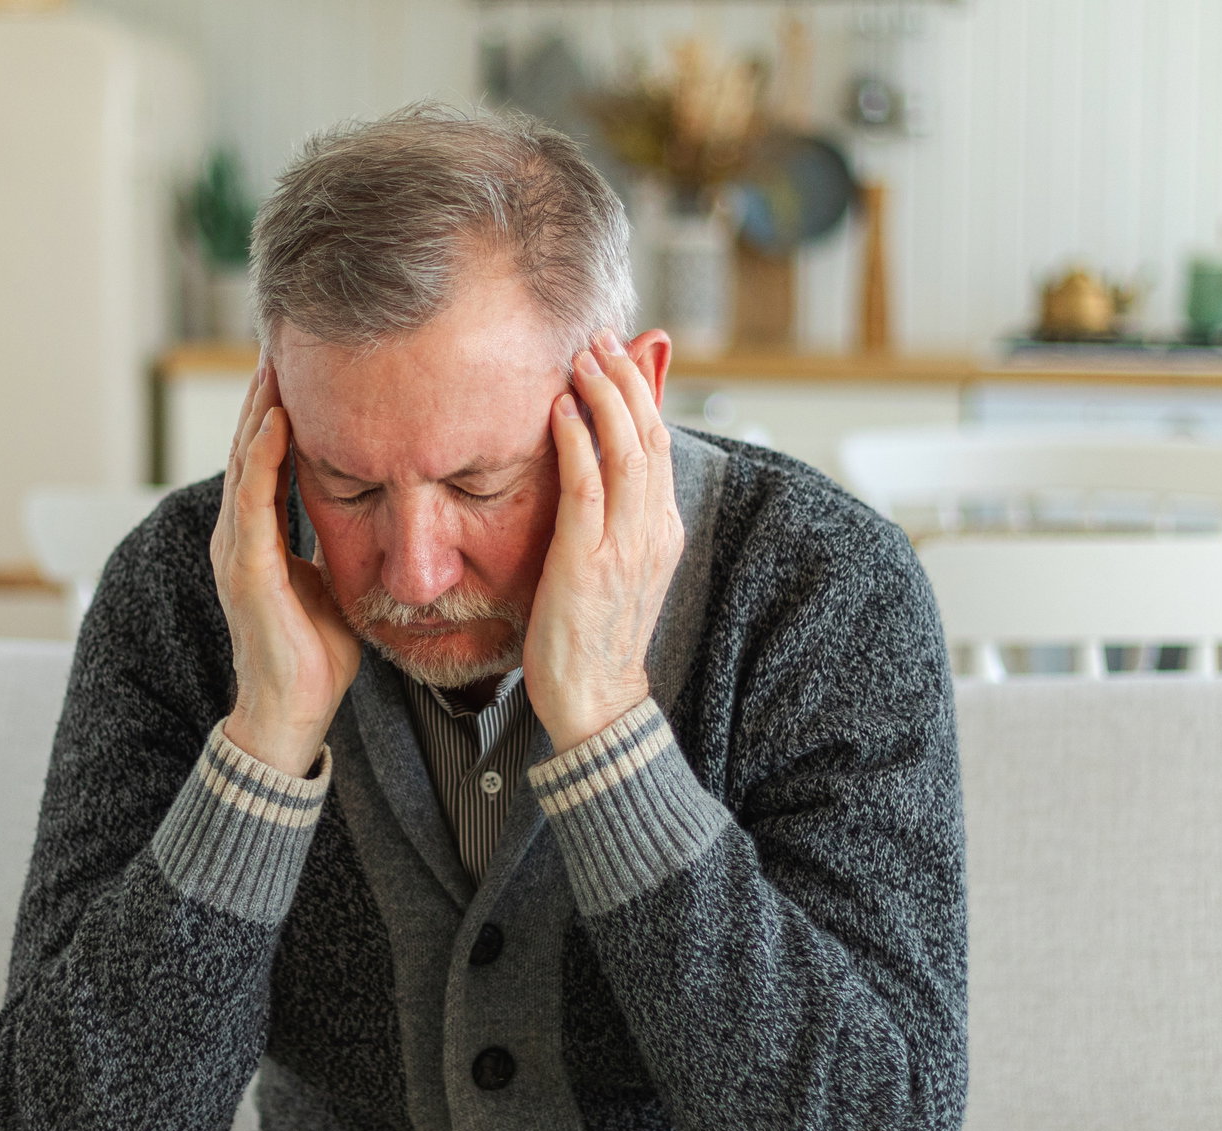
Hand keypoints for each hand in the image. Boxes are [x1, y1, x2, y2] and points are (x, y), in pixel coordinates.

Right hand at [211, 359, 361, 776]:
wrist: (291, 717)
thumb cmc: (314, 657)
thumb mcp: (334, 583)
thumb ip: (341, 544)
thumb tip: (376, 513)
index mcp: (260, 536)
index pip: (270, 456)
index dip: (284, 408)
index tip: (304, 363)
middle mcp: (240, 535)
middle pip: (251, 445)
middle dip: (268, 392)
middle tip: (285, 337)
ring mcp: (238, 551)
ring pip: (246, 462)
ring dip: (262, 409)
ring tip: (276, 360)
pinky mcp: (248, 572)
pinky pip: (254, 503)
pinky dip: (264, 459)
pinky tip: (279, 422)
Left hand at [523, 329, 684, 754]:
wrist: (596, 698)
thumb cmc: (593, 636)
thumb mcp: (617, 566)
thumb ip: (614, 515)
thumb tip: (597, 468)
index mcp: (663, 530)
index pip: (660, 444)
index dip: (641, 393)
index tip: (616, 357)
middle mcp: (653, 531)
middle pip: (650, 435)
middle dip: (625, 379)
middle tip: (597, 341)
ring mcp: (625, 546)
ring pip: (626, 450)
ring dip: (602, 396)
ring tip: (581, 359)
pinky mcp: (589, 561)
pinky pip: (586, 485)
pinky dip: (575, 439)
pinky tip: (558, 409)